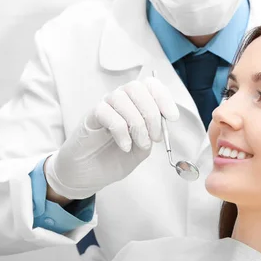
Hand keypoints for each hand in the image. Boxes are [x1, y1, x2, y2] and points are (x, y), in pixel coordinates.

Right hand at [44, 77, 178, 200]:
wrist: (88, 175)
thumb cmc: (114, 158)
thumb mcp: (141, 149)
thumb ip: (152, 135)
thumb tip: (164, 124)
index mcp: (134, 103)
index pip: (150, 85)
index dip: (163, 97)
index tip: (172, 118)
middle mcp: (119, 99)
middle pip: (137, 88)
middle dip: (152, 112)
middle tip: (155, 137)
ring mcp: (104, 106)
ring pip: (122, 98)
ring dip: (137, 124)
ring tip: (140, 144)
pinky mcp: (90, 117)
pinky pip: (107, 113)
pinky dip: (121, 131)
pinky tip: (124, 145)